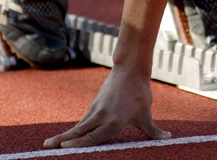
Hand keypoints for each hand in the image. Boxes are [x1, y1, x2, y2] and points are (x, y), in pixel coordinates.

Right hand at [44, 66, 170, 147]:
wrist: (130, 69)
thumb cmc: (139, 93)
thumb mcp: (146, 114)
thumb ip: (154, 131)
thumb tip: (169, 138)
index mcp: (114, 121)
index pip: (93, 136)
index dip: (79, 143)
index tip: (65, 147)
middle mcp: (101, 116)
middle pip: (79, 131)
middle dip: (63, 140)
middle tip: (47, 146)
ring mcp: (95, 110)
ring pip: (78, 125)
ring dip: (64, 134)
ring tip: (49, 143)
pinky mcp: (94, 105)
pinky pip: (83, 120)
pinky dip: (74, 128)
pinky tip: (68, 135)